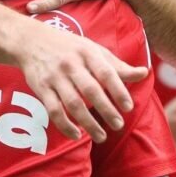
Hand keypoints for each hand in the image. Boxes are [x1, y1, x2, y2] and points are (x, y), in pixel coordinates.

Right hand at [14, 21, 148, 143]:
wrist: (30, 40)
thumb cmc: (69, 46)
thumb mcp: (93, 49)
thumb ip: (117, 65)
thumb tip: (144, 73)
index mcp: (87, 52)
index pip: (106, 72)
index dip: (118, 90)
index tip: (128, 107)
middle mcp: (71, 64)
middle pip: (90, 90)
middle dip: (106, 110)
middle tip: (118, 125)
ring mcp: (55, 77)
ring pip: (73, 104)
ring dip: (88, 123)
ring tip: (101, 137)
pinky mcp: (41, 88)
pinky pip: (53, 110)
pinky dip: (65, 125)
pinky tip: (76, 135)